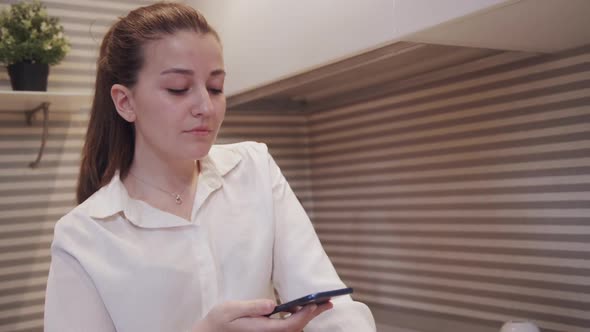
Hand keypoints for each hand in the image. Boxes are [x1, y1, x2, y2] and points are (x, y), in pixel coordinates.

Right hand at [194, 299, 332, 331]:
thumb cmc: (218, 321)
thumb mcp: (229, 309)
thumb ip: (251, 307)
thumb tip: (272, 304)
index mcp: (261, 330)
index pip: (290, 325)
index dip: (305, 314)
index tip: (317, 303)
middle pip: (296, 328)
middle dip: (312, 314)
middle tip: (328, 302)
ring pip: (293, 329)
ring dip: (306, 317)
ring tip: (320, 303)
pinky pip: (287, 329)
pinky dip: (297, 319)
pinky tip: (302, 309)